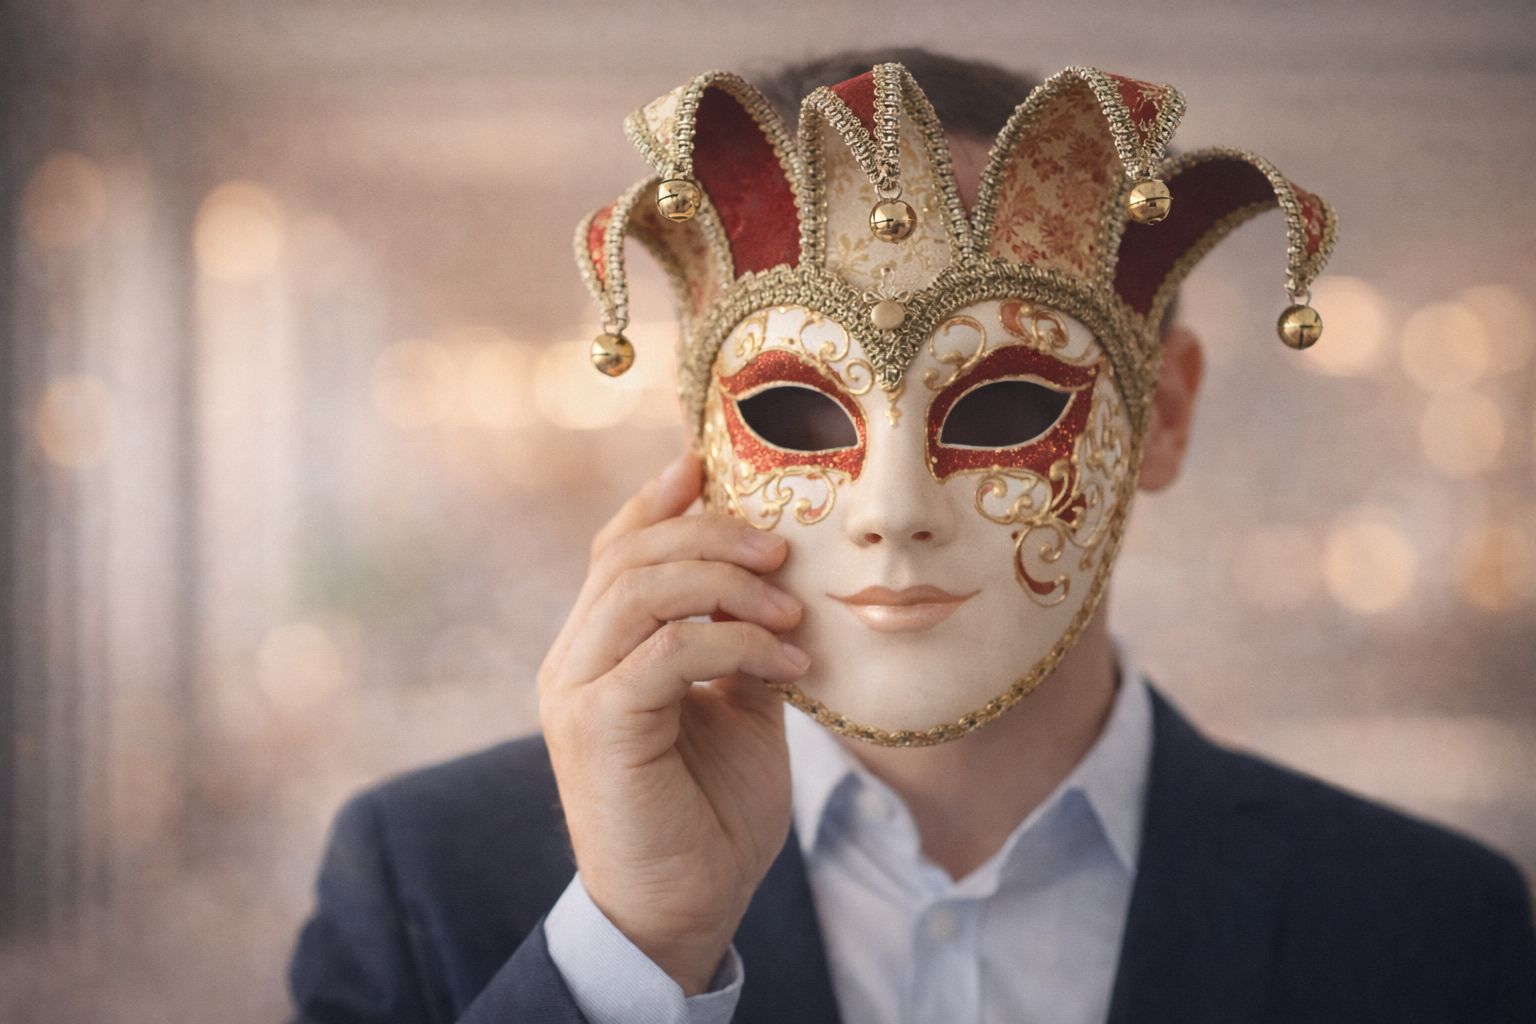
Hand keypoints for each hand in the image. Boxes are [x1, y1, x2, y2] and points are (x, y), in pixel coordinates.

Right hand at [537, 453, 808, 994]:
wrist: (685, 909)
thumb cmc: (712, 812)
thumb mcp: (740, 708)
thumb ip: (742, 642)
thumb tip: (784, 581)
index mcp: (599, 647)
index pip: (616, 549)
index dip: (659, 499)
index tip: (712, 464)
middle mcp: (572, 660)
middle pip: (627, 555)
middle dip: (710, 535)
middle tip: (782, 549)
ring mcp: (575, 692)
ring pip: (638, 590)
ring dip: (726, 585)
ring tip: (792, 613)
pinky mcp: (597, 728)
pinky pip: (666, 652)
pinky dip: (735, 644)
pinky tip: (788, 666)